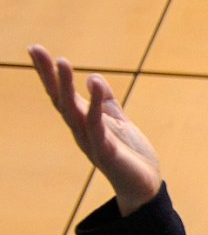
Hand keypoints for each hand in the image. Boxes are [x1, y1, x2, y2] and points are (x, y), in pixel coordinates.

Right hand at [28, 45, 162, 214]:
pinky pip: (96, 125)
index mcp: (83, 121)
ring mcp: (91, 140)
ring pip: (72, 110)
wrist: (145, 186)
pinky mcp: (106, 151)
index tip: (35, 49)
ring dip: (65, 86)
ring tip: (62, 61)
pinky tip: (92, 85)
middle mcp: (80, 130)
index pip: (61, 93)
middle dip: (48, 74)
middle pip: (60, 98)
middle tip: (35, 49)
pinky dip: (94, 105)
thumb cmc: (130, 155)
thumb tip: (93, 77)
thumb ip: (106, 102)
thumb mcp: (118, 121)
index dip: (49, 73)